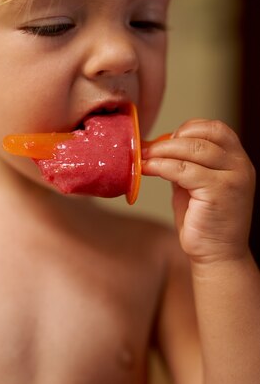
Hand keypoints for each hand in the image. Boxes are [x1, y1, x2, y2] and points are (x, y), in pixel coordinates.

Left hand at [141, 119, 255, 262]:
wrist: (217, 256)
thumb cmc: (204, 223)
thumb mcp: (195, 186)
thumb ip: (186, 165)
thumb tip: (160, 147)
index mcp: (237, 161)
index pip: (216, 129)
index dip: (189, 128)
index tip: (166, 139)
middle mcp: (240, 166)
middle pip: (203, 136)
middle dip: (170, 140)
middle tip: (146, 148)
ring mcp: (232, 178)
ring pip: (193, 150)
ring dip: (162, 151)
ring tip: (143, 157)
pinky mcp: (219, 192)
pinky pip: (185, 170)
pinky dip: (162, 166)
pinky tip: (148, 169)